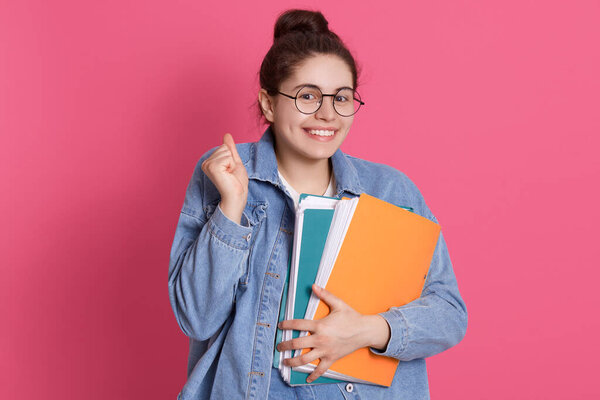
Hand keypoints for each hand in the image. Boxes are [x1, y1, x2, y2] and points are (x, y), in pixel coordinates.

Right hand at [201, 133, 247, 223]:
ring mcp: (207, 165)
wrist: (237, 196)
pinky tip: (228, 175)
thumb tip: (227, 135)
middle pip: (224, 148)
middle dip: (232, 160)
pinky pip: (227, 157)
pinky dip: (231, 165)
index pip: (224, 147)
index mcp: (209, 162)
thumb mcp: (234, 161)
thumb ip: (230, 148)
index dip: (232, 159)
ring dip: (232, 164)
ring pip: (226, 152)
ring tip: (229, 175)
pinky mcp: (212, 167)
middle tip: (230, 173)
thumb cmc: (237, 182)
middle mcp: (206, 163)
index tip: (230, 171)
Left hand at [276, 284, 390, 382]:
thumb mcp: (338, 304)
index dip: (286, 325)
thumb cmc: (352, 317)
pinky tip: (307, 379)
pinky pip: (320, 369)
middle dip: (284, 345)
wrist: (365, 331)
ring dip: (292, 361)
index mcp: (320, 325)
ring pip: (304, 359)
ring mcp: (325, 350)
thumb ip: (324, 295)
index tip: (280, 326)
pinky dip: (313, 375)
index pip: (298, 325)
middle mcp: (320, 339)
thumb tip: (313, 286)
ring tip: (285, 362)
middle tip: (278, 346)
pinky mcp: (331, 358)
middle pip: (297, 344)